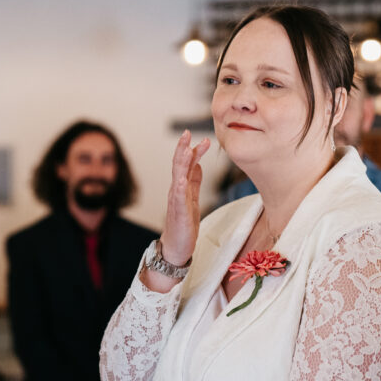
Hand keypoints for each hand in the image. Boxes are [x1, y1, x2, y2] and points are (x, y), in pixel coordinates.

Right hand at [156, 130, 209, 269]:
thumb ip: (194, 182)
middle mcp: (176, 190)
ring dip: (182, 162)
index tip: (205, 139)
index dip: (194, 151)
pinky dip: (179, 186)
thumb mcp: (193, 199)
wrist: (176, 247)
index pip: (187, 164)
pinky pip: (178, 197)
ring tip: (187, 149)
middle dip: (183, 148)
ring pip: (177, 176)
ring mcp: (176, 200)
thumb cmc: (184, 224)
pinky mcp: (179, 212)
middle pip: (178, 165)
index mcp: (181, 187)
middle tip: (188, 133)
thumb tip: (199, 165)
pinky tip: (181, 178)